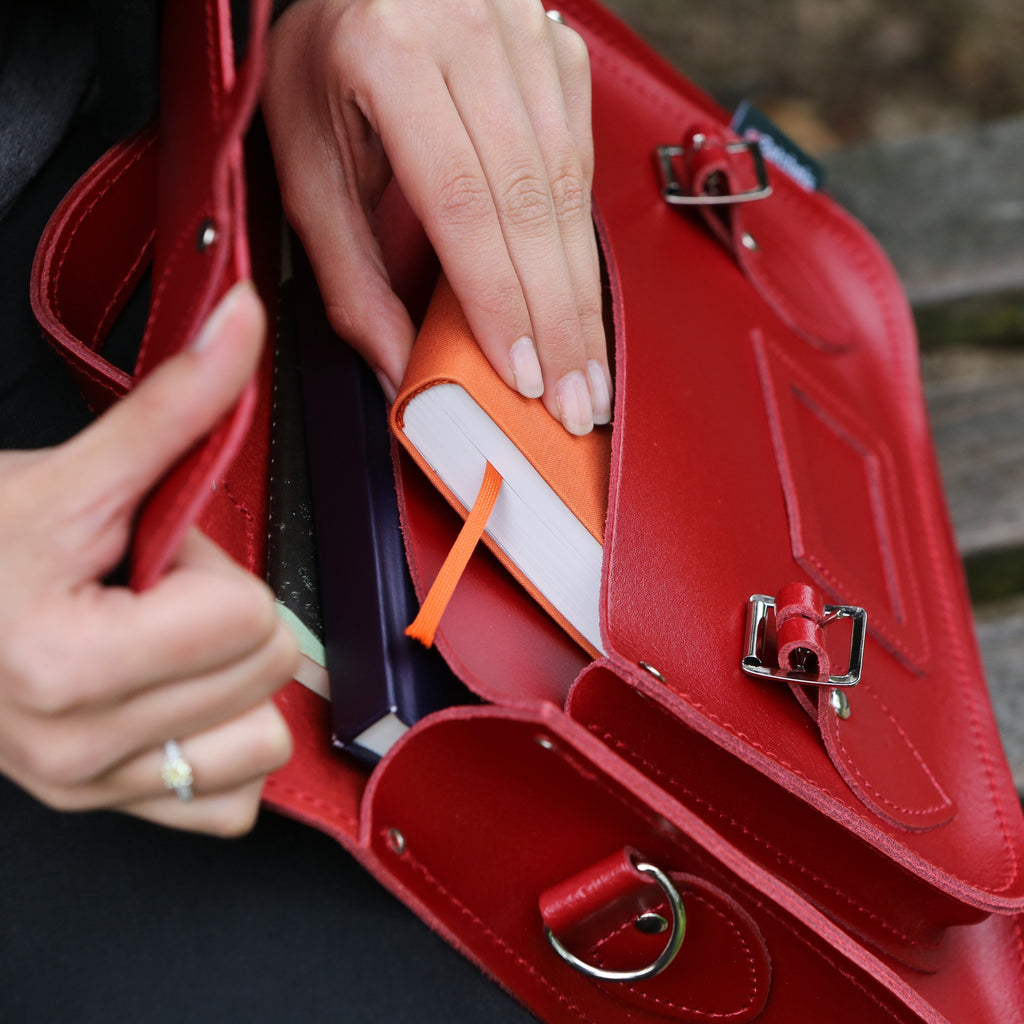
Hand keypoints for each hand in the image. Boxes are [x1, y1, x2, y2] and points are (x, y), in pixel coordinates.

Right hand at [0, 284, 297, 835]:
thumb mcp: (70, 475)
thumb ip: (173, 406)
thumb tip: (243, 323)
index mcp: (69, 664)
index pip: (252, 620)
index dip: (215, 570)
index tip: (156, 556)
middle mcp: (78, 746)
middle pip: (267, 672)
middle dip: (223, 617)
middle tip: (149, 594)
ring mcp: (90, 788)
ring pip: (264, 742)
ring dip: (231, 685)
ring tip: (159, 646)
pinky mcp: (103, 810)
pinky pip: (230, 804)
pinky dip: (221, 748)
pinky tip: (172, 700)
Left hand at [262, 0, 610, 434]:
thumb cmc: (324, 69)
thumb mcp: (308, 168)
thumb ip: (349, 275)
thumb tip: (402, 369)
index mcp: (387, 53)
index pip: (462, 199)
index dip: (499, 297)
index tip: (522, 375)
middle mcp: (466, 31)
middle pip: (531, 201)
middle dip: (557, 318)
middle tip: (574, 402)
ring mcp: (525, 36)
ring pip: (569, 188)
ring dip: (581, 294)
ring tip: (588, 371)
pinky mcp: (560, 53)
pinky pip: (579, 165)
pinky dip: (580, 245)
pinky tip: (580, 305)